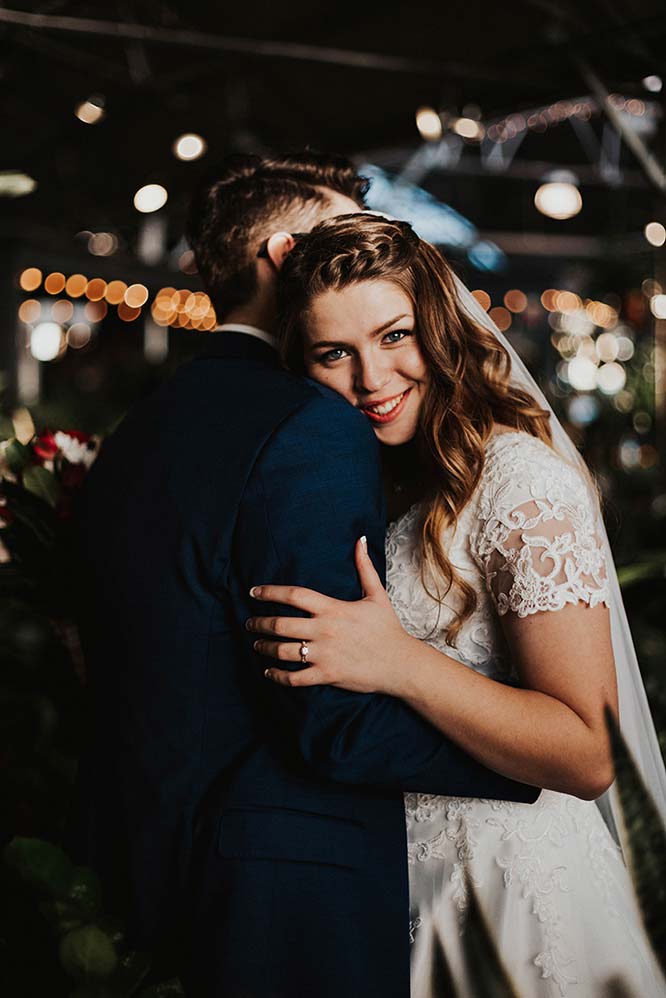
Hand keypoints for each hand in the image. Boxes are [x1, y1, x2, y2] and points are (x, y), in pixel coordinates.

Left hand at [247, 537, 415, 694]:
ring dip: (265, 647)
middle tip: (249, 623)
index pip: (294, 595)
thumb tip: (359, 539)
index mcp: (333, 608)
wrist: (401, 663)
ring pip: (283, 651)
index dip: (270, 592)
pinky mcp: (327, 675)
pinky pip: (294, 678)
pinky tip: (269, 672)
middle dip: (259, 624)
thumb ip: (364, 567)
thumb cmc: (388, 628)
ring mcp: (324, 654)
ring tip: (257, 644)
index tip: (253, 592)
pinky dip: (277, 676)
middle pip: (281, 624)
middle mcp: (325, 630)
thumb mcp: (377, 595)